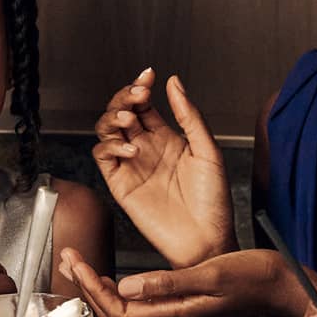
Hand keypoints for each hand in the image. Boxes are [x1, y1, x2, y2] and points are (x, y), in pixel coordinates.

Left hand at [59, 246, 290, 316]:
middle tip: (67, 257)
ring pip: (124, 305)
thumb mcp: (212, 275)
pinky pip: (138, 299)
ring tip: (78, 262)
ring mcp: (175, 310)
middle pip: (114, 311)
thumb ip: (170, 283)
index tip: (76, 263)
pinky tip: (108, 272)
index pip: (118, 312)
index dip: (91, 290)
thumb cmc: (255, 279)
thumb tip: (127, 286)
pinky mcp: (180, 299)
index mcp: (175, 314)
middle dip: (85, 286)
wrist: (283, 285)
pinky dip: (115, 284)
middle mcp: (171, 316)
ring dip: (97, 284)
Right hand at [93, 69, 233, 267]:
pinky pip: (104, 158)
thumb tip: (175, 83)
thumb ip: (189, 116)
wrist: (206, 240)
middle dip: (123, 98)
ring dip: (112, 119)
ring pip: (107, 131)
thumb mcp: (208, 151)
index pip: (144, 104)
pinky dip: (110, 147)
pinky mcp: (120, 185)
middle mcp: (146, 149)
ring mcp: (131, 166)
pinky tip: (131, 150)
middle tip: (136, 94)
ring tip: (128, 120)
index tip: (148, 76)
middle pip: (121, 113)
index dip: (141, 87)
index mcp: (167, 138)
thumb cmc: (213, 202)